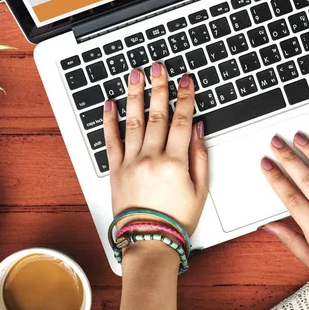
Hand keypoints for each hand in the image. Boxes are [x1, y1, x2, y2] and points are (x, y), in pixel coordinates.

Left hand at [103, 63, 208, 235]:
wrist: (149, 241)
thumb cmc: (176, 220)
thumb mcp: (199, 190)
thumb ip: (199, 156)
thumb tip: (197, 128)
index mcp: (175, 162)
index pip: (182, 121)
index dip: (185, 98)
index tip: (185, 81)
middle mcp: (151, 158)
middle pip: (157, 115)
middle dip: (159, 87)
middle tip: (157, 67)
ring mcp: (131, 162)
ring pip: (133, 122)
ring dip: (134, 96)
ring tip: (134, 75)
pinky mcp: (115, 170)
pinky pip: (110, 141)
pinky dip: (109, 121)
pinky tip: (109, 104)